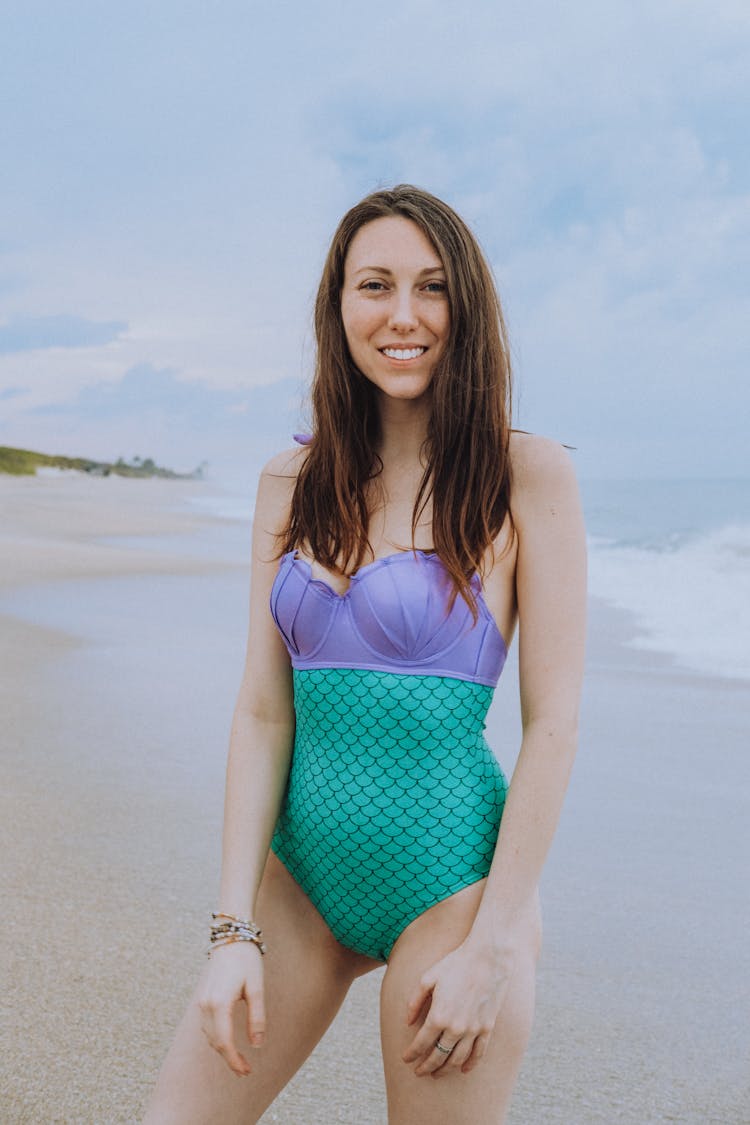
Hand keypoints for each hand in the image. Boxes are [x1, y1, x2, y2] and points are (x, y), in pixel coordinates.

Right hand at [197, 941, 265, 1075]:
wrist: (230, 936)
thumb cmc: (246, 960)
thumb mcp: (257, 988)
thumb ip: (257, 1017)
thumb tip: (257, 1044)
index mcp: (220, 1003)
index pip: (225, 1042)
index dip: (234, 1061)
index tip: (246, 1072)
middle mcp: (206, 1005)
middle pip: (216, 1042)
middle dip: (229, 1059)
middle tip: (245, 1071)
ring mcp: (202, 1002)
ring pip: (210, 1035)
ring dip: (222, 1050)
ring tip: (239, 1060)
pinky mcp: (203, 998)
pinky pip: (207, 1026)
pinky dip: (217, 1038)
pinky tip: (228, 1042)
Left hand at [402, 939, 513, 1077]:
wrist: (488, 957)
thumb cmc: (455, 964)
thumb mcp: (428, 978)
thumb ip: (415, 1001)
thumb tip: (408, 1022)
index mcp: (438, 1015)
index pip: (421, 1044)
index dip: (411, 1054)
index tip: (405, 1059)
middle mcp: (455, 1028)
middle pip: (438, 1056)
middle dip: (426, 1067)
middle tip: (418, 1072)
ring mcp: (473, 1030)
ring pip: (456, 1059)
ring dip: (444, 1070)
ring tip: (436, 1074)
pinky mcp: (487, 1028)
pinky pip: (478, 1054)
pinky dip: (469, 1065)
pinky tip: (462, 1070)